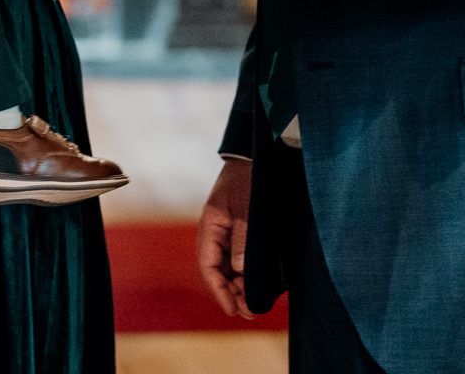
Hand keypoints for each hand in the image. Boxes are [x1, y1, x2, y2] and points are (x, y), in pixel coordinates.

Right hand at [198, 157, 253, 318]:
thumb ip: (242, 238)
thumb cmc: (249, 176)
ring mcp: (227, 230)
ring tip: (253, 303)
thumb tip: (240, 270)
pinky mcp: (240, 228)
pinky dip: (245, 271)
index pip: (208, 266)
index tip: (233, 309)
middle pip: (218, 270)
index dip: (219, 291)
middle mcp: (216, 231)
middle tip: (249, 312)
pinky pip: (239, 256)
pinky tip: (256, 282)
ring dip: (239, 285)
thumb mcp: (246, 207)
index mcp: (210, 225)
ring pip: (229, 265)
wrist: (256, 154)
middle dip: (231, 293)